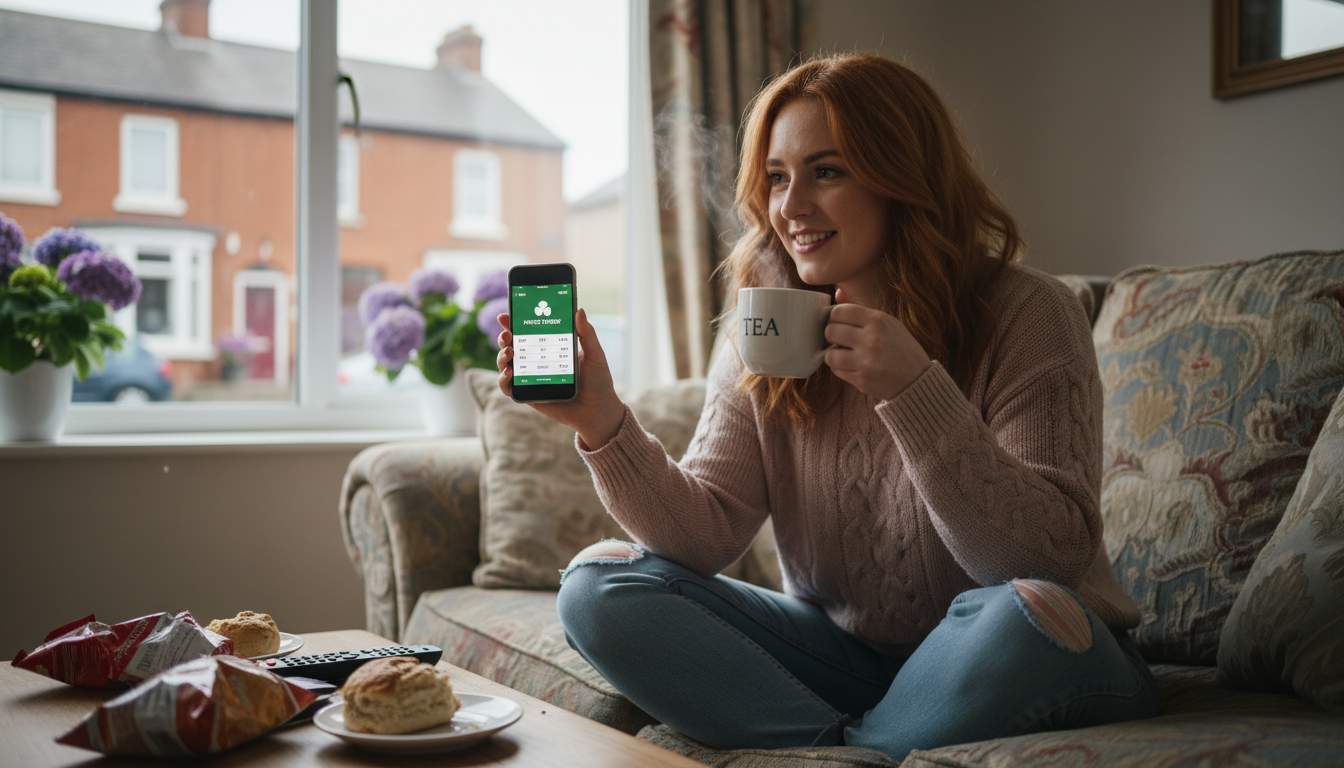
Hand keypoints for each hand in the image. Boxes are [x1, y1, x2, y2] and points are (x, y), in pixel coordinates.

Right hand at [496, 308, 626, 448]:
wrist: (598, 411)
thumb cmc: (598, 381)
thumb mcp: (594, 354)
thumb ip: (587, 333)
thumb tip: (580, 310)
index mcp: (549, 347)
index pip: (527, 330)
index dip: (513, 322)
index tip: (506, 315)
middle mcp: (536, 361)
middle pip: (512, 345)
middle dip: (504, 336)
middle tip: (507, 334)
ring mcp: (530, 378)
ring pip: (506, 364)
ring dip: (501, 356)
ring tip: (510, 352)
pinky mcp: (528, 395)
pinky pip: (508, 388)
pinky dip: (502, 380)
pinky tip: (509, 373)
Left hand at [824, 287, 930, 400]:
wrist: (918, 378)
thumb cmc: (900, 347)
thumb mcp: (888, 323)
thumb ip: (861, 310)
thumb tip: (837, 293)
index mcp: (878, 320)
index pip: (839, 312)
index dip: (834, 317)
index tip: (838, 323)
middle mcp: (872, 339)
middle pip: (831, 331)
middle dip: (832, 336)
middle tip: (839, 340)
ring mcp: (866, 361)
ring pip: (829, 355)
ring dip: (833, 355)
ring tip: (843, 354)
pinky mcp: (862, 380)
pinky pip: (837, 371)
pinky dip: (841, 369)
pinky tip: (853, 366)